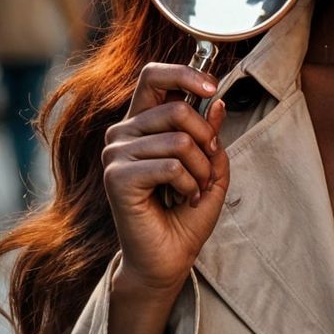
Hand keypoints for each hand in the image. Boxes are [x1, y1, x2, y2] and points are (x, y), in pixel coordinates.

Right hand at [101, 63, 230, 297]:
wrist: (168, 259)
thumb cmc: (185, 214)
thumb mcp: (209, 166)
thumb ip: (210, 133)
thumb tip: (217, 102)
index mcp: (141, 123)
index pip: (153, 75)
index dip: (185, 73)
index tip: (212, 87)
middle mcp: (122, 134)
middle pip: (176, 108)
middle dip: (205, 140)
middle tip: (207, 170)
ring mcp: (115, 155)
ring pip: (179, 140)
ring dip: (200, 169)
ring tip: (195, 190)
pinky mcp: (116, 177)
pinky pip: (170, 165)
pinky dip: (189, 184)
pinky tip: (183, 199)